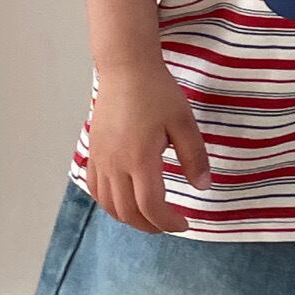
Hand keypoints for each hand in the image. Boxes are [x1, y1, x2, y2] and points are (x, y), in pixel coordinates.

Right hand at [86, 58, 210, 232]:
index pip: (151, 206)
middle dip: (150, 225)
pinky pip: (95, 188)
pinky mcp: (93, 151)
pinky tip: (124, 201)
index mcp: (140, 159)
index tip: (184, 223)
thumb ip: (194, 157)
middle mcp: (115, 164)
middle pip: (128, 212)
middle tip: (169, 223)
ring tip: (149, 216)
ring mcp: (100, 159)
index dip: (168, 222)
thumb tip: (202, 186)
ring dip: (129, 218)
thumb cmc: (157, 92)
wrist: (125, 69)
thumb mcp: (184, 122)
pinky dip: (109, 203)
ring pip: (109, 204)